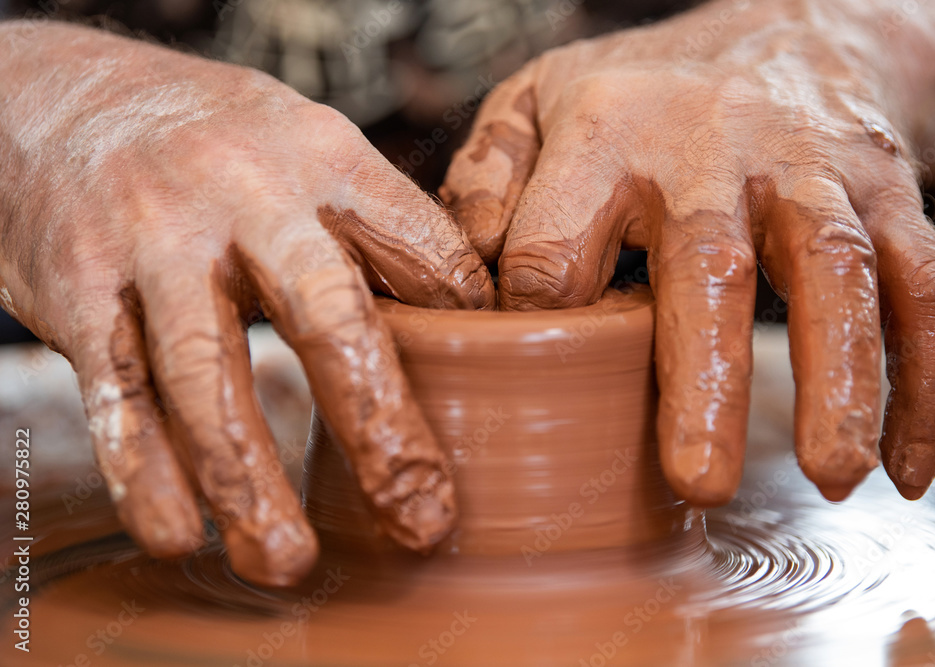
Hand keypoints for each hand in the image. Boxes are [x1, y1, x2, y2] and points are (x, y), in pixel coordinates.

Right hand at [0, 22, 493, 584]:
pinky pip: (118, 393)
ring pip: (208, 374)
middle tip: (420, 514)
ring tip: (287, 560)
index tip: (497, 399)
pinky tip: (180, 533)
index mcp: (325, 156)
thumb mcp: (307, 142)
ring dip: (250, 479)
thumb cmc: (215, 138)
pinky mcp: (77, 287)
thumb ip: (376, 222)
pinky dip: (145, 474)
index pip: (423, 250)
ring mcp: (155, 241)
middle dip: (379, 423)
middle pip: (327, 316)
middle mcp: (244, 195)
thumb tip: (461, 308)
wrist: (64, 97)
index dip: (466, 326)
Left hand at [440, 0, 934, 504]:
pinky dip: (922, 380)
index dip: (538, 318)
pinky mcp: (886, 194)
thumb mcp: (537, 100)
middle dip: (706, 377)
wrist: (783, 29)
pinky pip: (922, 286)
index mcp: (606, 132)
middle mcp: (713, 149)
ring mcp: (810, 171)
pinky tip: (903, 465)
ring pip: (835, 273)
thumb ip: (488, 176)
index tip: (539, 371)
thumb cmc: (644, 89)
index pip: (551, 248)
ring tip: (832, 476)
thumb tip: (466, 274)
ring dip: (842, 380)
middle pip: (710, 264)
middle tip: (699, 481)